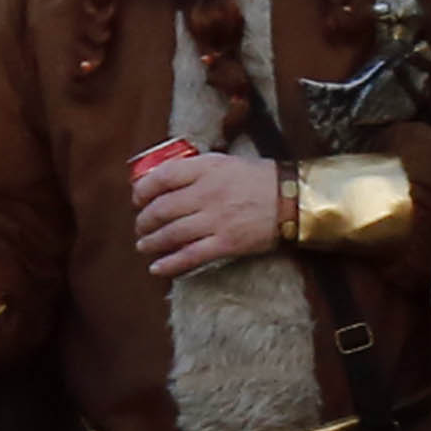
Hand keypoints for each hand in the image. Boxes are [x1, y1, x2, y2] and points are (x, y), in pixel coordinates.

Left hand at [128, 146, 285, 279]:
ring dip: (151, 242)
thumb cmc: (261, 179)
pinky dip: (169, 264)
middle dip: (144, 220)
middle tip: (140, 226)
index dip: (143, 190)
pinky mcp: (226, 244)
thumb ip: (199, 169)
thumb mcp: (227, 162)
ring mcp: (216, 220)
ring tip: (143, 245)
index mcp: (206, 169)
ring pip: (171, 234)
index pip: (162, 177)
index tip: (137, 198)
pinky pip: (190, 256)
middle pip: (161, 209)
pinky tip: (157, 268)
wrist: (293, 199)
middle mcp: (207, 194)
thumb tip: (170, 178)